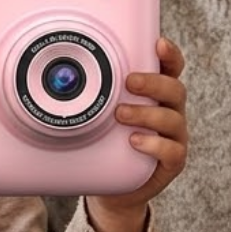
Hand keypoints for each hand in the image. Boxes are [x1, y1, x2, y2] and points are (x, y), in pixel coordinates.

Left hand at [85, 37, 187, 231]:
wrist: (113, 188)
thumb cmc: (107, 144)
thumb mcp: (99, 114)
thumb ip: (92, 94)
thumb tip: (54, 74)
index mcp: (156, 96)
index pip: (171, 69)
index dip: (169, 55)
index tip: (157, 43)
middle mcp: (169, 112)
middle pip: (175, 90)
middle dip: (153, 83)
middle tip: (129, 81)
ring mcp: (173, 138)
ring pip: (173, 119)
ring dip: (146, 114)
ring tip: (120, 114)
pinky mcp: (171, 162)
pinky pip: (172, 151)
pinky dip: (154, 145)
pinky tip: (134, 141)